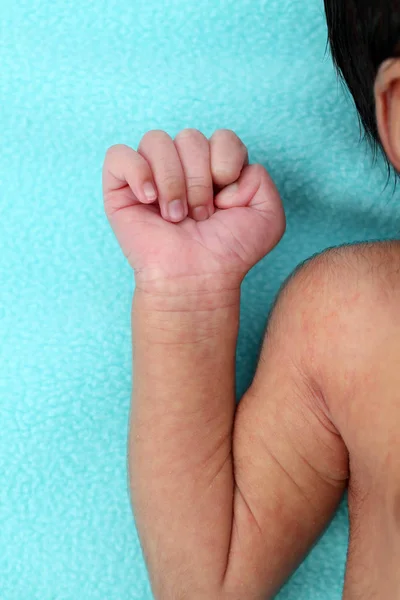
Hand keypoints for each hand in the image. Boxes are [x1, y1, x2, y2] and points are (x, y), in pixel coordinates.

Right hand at [102, 129, 284, 290]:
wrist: (198, 278)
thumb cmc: (229, 252)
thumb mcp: (268, 215)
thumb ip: (262, 177)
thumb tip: (223, 167)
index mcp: (215, 166)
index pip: (222, 137)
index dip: (226, 163)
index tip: (226, 202)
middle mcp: (183, 166)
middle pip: (190, 137)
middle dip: (200, 182)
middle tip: (200, 217)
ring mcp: (150, 174)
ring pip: (156, 141)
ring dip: (172, 182)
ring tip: (176, 216)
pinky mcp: (121, 188)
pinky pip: (119, 155)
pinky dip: (138, 173)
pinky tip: (150, 200)